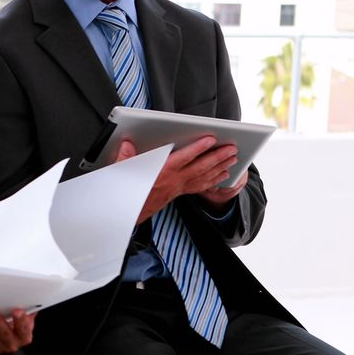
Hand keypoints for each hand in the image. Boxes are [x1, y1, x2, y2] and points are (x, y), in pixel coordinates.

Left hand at [0, 309, 34, 353]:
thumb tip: (28, 292)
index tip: (18, 311)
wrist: (10, 340)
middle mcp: (11, 343)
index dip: (22, 321)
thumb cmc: (16, 325)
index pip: (24, 329)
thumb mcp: (25, 317)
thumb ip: (27, 307)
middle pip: (4, 334)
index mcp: (23, 336)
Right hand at [117, 137, 237, 223]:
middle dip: (217, 158)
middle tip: (232, 149)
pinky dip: (213, 180)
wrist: (129, 214)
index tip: (210, 140)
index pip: (183, 159)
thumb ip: (125, 157)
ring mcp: (178, 188)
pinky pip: (200, 186)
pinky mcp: (178, 193)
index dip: (197, 149)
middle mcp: (173, 182)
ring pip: (203, 177)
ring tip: (232, 159)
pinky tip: (223, 175)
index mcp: (160, 174)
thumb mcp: (121, 172)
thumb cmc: (127, 193)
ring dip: (220, 168)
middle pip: (200, 168)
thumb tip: (127, 143)